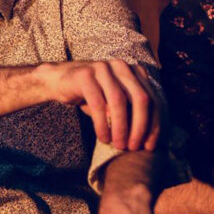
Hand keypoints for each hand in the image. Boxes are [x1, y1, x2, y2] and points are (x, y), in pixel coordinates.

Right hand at [43, 60, 159, 150]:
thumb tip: (149, 141)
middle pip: (140, 99)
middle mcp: (121, 66)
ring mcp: (103, 68)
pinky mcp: (85, 75)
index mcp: (134, 71)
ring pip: (119, 101)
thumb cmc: (92, 95)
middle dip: (140, 127)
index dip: (154, 124)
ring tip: (118, 145)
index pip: (152, 99)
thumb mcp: (115, 103)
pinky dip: (102, 124)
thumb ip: (132, 113)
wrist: (59, 81)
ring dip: (121, 127)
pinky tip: (103, 138)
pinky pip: (98, 103)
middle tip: (133, 147)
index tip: (149, 146)